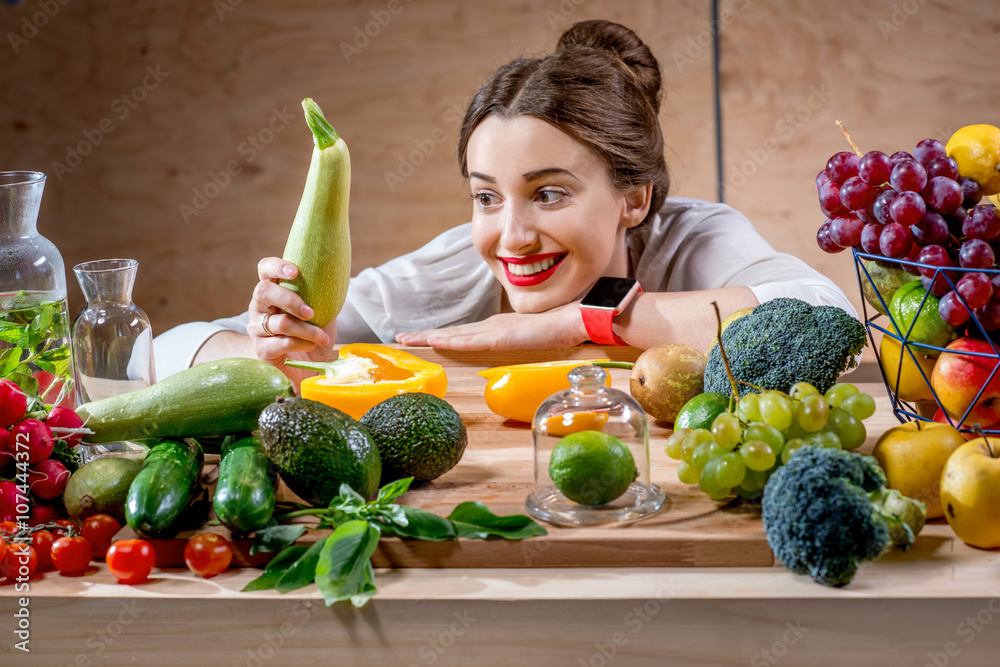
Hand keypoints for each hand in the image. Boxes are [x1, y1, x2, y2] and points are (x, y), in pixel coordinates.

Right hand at [249, 258, 336, 370]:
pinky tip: (312, 346)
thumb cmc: (313, 336)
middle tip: (311, 312)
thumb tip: (335, 278)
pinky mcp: (261, 350)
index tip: (295, 272)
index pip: (265, 269)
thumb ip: (321, 296)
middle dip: (290, 300)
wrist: (309, 368)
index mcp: (273, 292)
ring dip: (307, 330)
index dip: (276, 266)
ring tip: (321, 336)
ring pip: (280, 322)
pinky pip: (282, 343)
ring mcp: (256, 329)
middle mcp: (259, 307)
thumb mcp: (322, 312)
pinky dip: (302, 344)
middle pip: (264, 291)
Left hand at [395, 302, 586, 350]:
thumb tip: (519, 354)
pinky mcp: (502, 336)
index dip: (442, 336)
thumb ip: (524, 346)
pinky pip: (471, 341)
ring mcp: (496, 330)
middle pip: (453, 332)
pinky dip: (451, 341)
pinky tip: (434, 342)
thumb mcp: (535, 342)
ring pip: (455, 335)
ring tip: (406, 340)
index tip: (422, 339)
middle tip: (401, 338)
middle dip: (426, 335)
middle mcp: (492, 326)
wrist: (577, 320)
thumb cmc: (561, 329)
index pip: (464, 334)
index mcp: (499, 328)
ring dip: (429, 337)